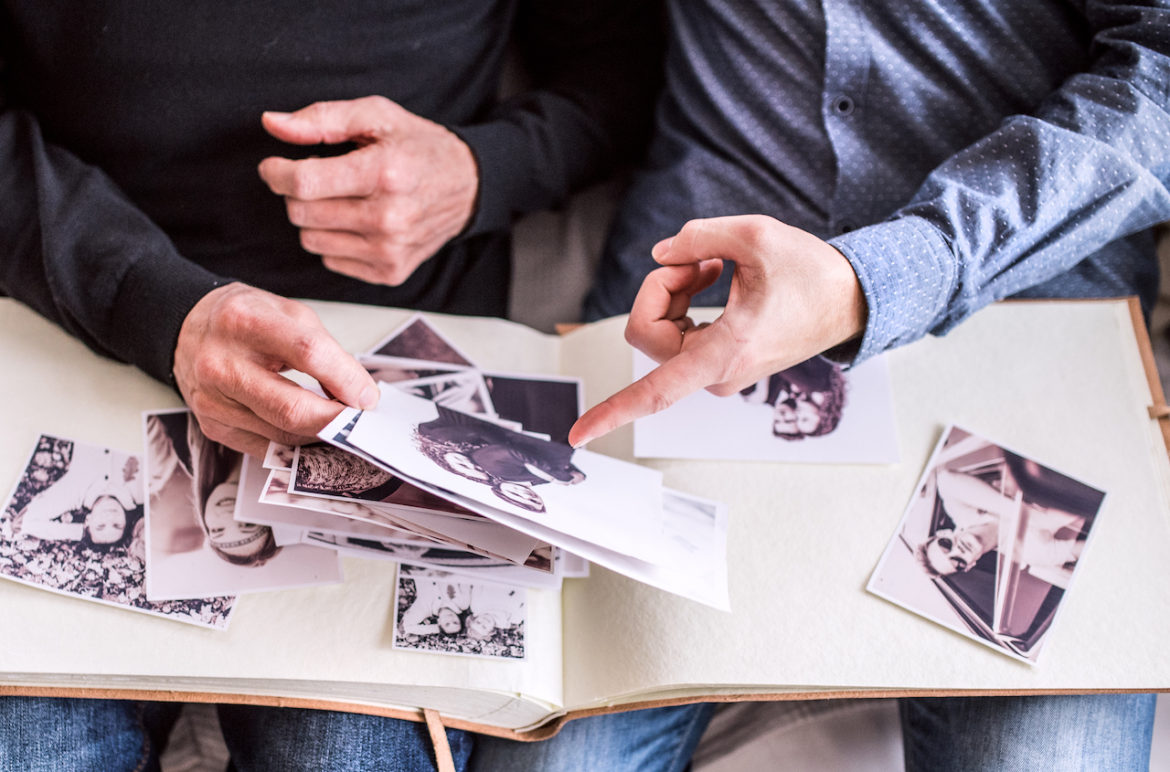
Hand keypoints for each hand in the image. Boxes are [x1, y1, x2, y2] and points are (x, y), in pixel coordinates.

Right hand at [173, 283, 379, 456]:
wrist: (188, 329)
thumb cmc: (245, 319)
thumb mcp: (288, 313)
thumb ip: (325, 350)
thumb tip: (358, 394)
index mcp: (244, 322)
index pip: (309, 354)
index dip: (346, 379)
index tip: (368, 396)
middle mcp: (221, 363)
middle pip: (292, 408)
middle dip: (336, 421)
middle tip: (359, 422)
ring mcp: (213, 400)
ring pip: (282, 435)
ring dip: (319, 434)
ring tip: (339, 425)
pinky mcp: (212, 425)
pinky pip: (265, 447)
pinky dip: (296, 444)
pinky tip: (311, 433)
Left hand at [258, 96, 477, 285]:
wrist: (469, 186)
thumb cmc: (418, 146)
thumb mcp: (376, 115)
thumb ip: (322, 118)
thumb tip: (272, 124)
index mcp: (384, 173)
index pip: (305, 183)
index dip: (276, 173)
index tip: (273, 166)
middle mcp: (389, 218)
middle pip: (302, 214)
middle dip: (297, 193)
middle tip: (316, 178)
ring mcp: (390, 250)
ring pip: (311, 241)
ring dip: (314, 219)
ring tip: (340, 199)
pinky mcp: (391, 272)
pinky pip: (331, 261)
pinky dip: (334, 241)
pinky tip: (356, 222)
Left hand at [568, 215, 866, 445]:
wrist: (851, 299)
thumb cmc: (811, 273)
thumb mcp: (756, 236)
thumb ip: (697, 239)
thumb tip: (660, 254)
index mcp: (724, 353)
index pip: (655, 392)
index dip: (612, 412)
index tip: (577, 434)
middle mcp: (717, 374)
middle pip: (648, 331)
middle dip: (661, 288)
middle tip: (700, 261)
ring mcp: (719, 372)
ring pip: (661, 331)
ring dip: (674, 292)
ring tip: (713, 267)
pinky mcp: (722, 363)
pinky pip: (679, 334)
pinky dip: (685, 302)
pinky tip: (713, 278)